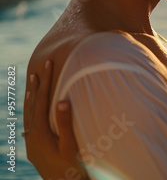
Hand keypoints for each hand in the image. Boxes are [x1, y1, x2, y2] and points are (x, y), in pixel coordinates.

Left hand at [24, 60, 88, 178]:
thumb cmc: (72, 168)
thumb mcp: (71, 145)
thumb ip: (65, 123)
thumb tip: (60, 100)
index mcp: (41, 131)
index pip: (43, 99)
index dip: (46, 81)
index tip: (48, 64)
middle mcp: (32, 135)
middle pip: (33, 105)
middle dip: (37, 86)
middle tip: (39, 69)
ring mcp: (31, 143)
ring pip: (28, 115)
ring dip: (32, 98)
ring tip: (33, 84)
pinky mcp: (34, 149)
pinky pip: (30, 124)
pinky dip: (31, 112)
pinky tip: (33, 111)